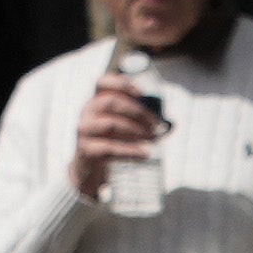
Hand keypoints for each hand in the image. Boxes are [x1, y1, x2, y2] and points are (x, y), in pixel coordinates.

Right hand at [70, 67, 166, 183]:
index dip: (121, 84)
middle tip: (155, 125)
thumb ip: (138, 122)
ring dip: (136, 131)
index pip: (102, 83)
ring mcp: (84, 131)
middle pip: (111, 102)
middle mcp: (87, 113)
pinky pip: (110, 149)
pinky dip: (131, 151)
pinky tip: (145, 154)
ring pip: (111, 125)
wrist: (89, 169)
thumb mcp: (120, 129)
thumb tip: (168, 124)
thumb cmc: (109, 144)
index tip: (141, 94)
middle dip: (138, 112)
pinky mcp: (86, 150)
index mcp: (95, 102)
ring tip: (152, 139)